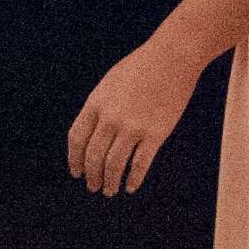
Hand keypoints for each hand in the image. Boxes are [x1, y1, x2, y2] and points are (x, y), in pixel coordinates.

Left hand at [68, 38, 204, 197]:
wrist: (172, 57)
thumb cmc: (142, 67)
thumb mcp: (110, 83)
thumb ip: (99, 107)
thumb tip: (94, 134)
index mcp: (96, 103)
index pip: (77, 139)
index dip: (75, 160)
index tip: (77, 172)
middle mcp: (111, 118)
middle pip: (93, 156)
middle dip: (92, 176)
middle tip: (94, 187)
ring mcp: (133, 127)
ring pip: (114, 165)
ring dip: (110, 182)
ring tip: (110, 190)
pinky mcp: (155, 134)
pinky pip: (140, 164)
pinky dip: (133, 179)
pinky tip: (131, 187)